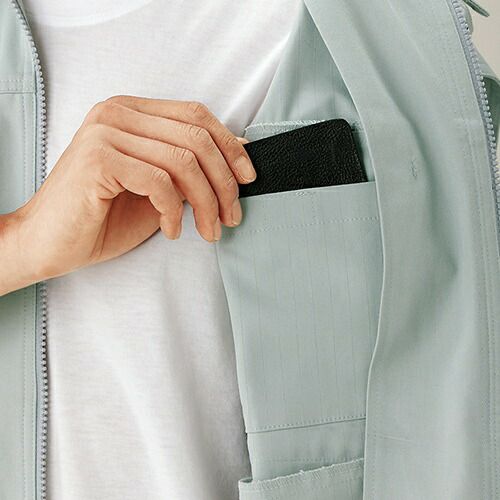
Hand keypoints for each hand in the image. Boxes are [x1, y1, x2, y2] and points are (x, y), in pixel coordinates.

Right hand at [0, 96, 255, 294]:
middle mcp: (117, 113)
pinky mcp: (98, 159)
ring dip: (206, 203)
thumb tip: (238, 155)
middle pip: (197, 138)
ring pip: (184, 162)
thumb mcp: (159, 190)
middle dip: (225, 183)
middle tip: (231, 217)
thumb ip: (190, 170)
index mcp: (132, 112)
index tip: (248, 179)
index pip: (197, 115)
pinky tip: (172, 231)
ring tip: (209, 230)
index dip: (230, 146)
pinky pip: (159, 182)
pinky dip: (175, 212)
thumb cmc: (102, 218)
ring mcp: (105, 133)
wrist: (48, 243)